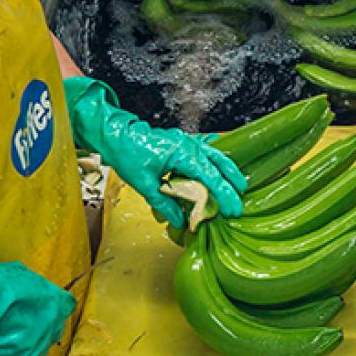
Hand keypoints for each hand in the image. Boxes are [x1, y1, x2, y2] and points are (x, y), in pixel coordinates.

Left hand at [63, 76, 246, 226]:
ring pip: (215, 155)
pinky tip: (220, 169)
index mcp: (182, 153)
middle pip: (218, 164)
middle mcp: (188, 145)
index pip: (210, 177)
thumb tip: (180, 221)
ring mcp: (186, 141)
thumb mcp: (144, 184)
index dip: (224, 195)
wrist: (116, 135)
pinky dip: (215, 161)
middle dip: (231, 183)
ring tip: (238, 184)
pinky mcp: (182, 142)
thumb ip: (165, 204)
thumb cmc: (127, 154)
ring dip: (227, 170)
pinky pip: (205, 151)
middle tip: (239, 201)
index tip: (233, 209)